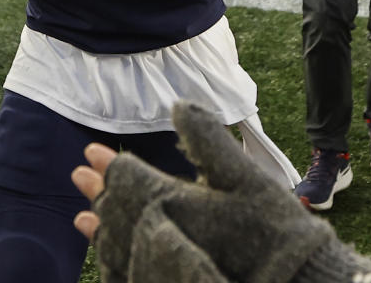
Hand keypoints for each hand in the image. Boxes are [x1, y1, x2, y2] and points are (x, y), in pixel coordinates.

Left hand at [75, 101, 370, 282]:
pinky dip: (113, 261)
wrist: (290, 282)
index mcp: (171, 201)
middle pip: (116, 211)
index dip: (108, 165)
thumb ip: (207, 139)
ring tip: (84, 219)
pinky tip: (109, 258)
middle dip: (99, 192)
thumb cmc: (272, 226)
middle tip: (80, 176)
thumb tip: (178, 105)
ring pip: (117, 245)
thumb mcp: (244, 175)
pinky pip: (127, 274)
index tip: (90, 154)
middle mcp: (156, 235)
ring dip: (100, 227)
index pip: (127, 179)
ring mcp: (158, 266)